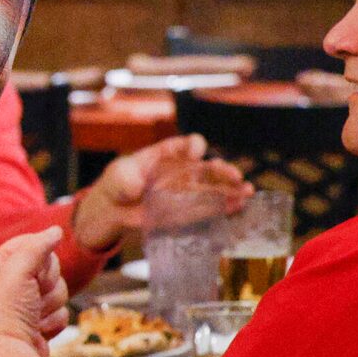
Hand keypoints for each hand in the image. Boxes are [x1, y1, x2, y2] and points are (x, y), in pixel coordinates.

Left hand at [0, 228, 69, 356]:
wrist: (10, 354)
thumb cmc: (6, 313)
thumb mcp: (17, 270)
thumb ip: (36, 247)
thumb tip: (54, 232)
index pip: (30, 243)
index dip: (40, 253)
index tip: (36, 267)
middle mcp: (11, 282)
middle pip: (50, 267)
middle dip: (48, 282)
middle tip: (32, 294)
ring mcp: (26, 303)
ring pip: (59, 290)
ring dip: (51, 304)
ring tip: (32, 315)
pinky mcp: (39, 322)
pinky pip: (61, 312)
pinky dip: (53, 322)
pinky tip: (37, 329)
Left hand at [69, 135, 247, 252]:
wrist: (110, 208)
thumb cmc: (116, 182)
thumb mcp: (121, 172)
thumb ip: (132, 173)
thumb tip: (142, 182)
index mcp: (166, 156)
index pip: (185, 146)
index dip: (194, 147)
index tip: (197, 153)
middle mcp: (180, 171)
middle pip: (206, 168)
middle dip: (222, 171)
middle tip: (236, 176)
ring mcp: (184, 191)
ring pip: (212, 188)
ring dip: (231, 190)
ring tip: (247, 191)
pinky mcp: (184, 210)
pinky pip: (206, 208)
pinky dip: (223, 207)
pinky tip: (239, 206)